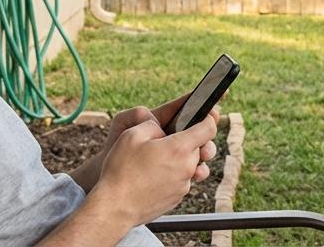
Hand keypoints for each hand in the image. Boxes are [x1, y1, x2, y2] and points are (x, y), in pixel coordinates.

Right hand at [89, 115, 218, 225]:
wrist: (115, 207)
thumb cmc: (121, 171)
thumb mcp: (132, 135)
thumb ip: (152, 125)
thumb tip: (161, 129)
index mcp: (179, 148)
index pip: (208, 129)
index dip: (208, 119)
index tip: (205, 116)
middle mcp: (186, 167)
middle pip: (199, 148)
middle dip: (187, 141)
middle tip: (166, 141)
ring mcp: (183, 185)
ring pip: (190, 165)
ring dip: (179, 160)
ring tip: (157, 160)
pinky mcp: (177, 198)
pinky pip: (180, 181)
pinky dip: (172, 175)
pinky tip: (152, 176)